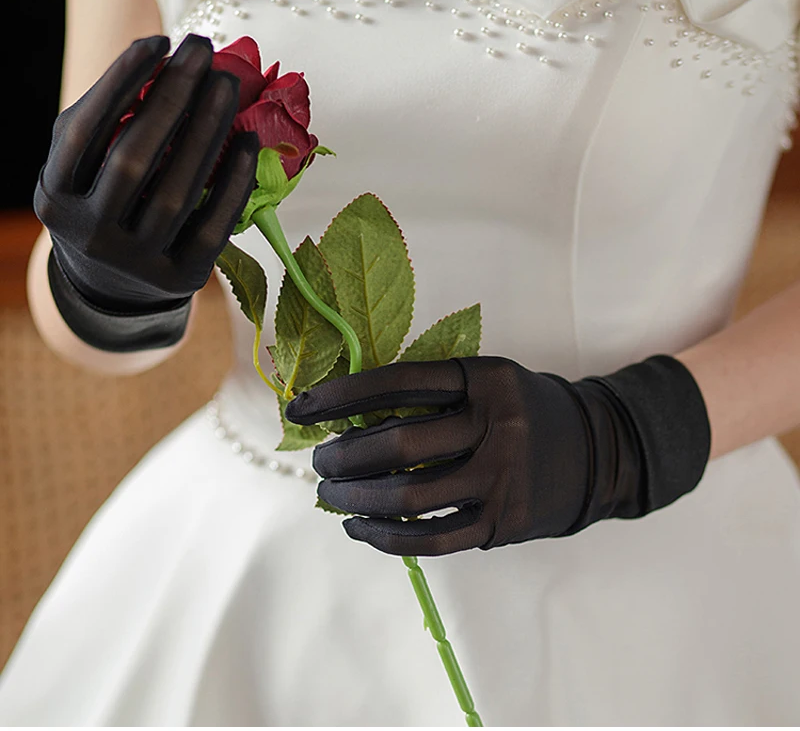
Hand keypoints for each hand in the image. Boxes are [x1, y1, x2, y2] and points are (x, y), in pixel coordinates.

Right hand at [34, 33, 258, 350]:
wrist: (116, 285)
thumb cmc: (103, 203)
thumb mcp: (85, 166)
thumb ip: (108, 118)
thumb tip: (162, 59)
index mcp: (55, 198)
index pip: (82, 132)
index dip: (118, 82)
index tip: (158, 41)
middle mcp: (91, 234)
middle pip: (134, 158)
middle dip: (172, 97)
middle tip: (203, 52)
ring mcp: (137, 261)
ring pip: (177, 191)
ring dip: (207, 130)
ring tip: (227, 85)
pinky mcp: (181, 277)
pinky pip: (214, 225)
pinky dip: (234, 181)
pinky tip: (248, 141)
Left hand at [285, 354, 711, 555]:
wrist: (596, 451)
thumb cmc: (522, 409)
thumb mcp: (486, 381)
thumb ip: (430, 393)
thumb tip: (348, 418)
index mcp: (486, 380)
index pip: (400, 382)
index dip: (343, 395)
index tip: (302, 408)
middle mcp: (497, 426)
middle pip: (399, 445)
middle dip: (343, 456)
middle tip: (320, 462)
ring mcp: (503, 479)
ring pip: (410, 497)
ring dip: (355, 500)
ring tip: (330, 496)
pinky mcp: (503, 523)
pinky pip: (432, 539)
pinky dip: (386, 538)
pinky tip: (360, 529)